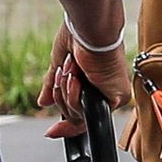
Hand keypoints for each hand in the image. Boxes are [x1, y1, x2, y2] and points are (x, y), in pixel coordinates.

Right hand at [41, 23, 132, 140]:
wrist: (89, 29)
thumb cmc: (78, 37)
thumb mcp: (59, 64)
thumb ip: (53, 85)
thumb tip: (43, 102)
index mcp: (94, 81)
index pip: (79, 112)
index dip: (65, 125)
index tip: (52, 131)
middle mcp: (105, 90)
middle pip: (75, 116)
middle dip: (61, 96)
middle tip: (62, 76)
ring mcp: (112, 96)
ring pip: (79, 116)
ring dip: (67, 93)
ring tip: (71, 72)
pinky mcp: (117, 98)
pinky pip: (87, 113)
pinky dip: (76, 97)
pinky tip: (76, 80)